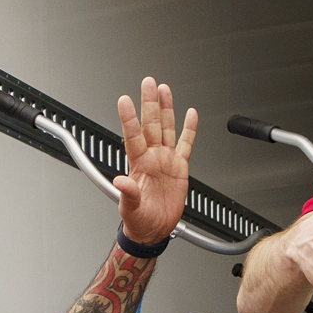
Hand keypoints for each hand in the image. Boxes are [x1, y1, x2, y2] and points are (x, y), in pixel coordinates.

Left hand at [111, 77, 198, 246]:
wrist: (154, 229)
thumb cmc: (139, 219)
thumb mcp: (130, 208)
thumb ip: (128, 193)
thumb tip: (121, 181)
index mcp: (138, 164)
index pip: (132, 136)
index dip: (129, 118)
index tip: (125, 101)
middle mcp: (151, 157)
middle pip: (150, 124)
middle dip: (149, 103)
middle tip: (148, 83)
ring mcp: (166, 160)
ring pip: (166, 128)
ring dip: (166, 109)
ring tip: (164, 89)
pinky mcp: (180, 167)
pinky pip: (186, 144)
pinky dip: (189, 129)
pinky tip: (190, 114)